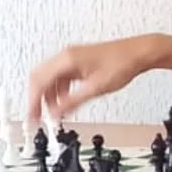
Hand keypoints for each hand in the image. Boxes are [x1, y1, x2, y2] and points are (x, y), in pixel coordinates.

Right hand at [27, 37, 149, 119]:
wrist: (139, 53)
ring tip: (55, 114)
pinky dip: (59, 91)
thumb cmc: (122, 64)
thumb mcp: (96, 89)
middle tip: (37, 117)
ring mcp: (71, 58)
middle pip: (39, 78)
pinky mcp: (78, 61)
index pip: (39, 82)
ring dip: (49, 97)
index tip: (32, 118)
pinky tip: (66, 102)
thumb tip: (56, 114)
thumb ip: (72, 102)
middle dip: (37, 99)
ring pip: (49, 78)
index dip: (33, 103)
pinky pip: (60, 77)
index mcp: (67, 60)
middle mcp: (66, 56)